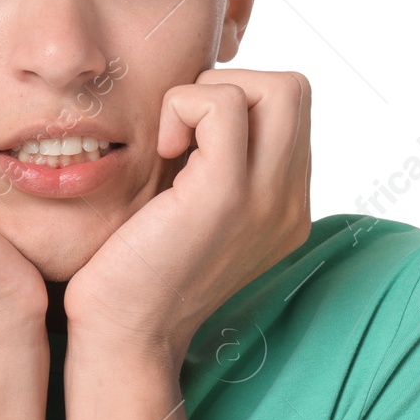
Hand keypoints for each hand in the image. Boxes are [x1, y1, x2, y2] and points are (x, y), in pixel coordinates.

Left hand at [63, 69, 312, 367]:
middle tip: (185, 130)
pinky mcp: (226, 195)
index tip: (190, 138)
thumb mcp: (192, 205)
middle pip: (294, 88)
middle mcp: (291, 203)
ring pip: (275, 88)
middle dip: (231, 85)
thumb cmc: (137, 267)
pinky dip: (184, 104)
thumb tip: (199, 96)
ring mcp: (267, 199)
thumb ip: (213, 158)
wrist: (125, 334)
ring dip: (208, 93)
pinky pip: (223, 104)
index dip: (236, 99)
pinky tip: (163, 151)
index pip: (290, 109)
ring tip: (174, 143)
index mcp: (287, 205)